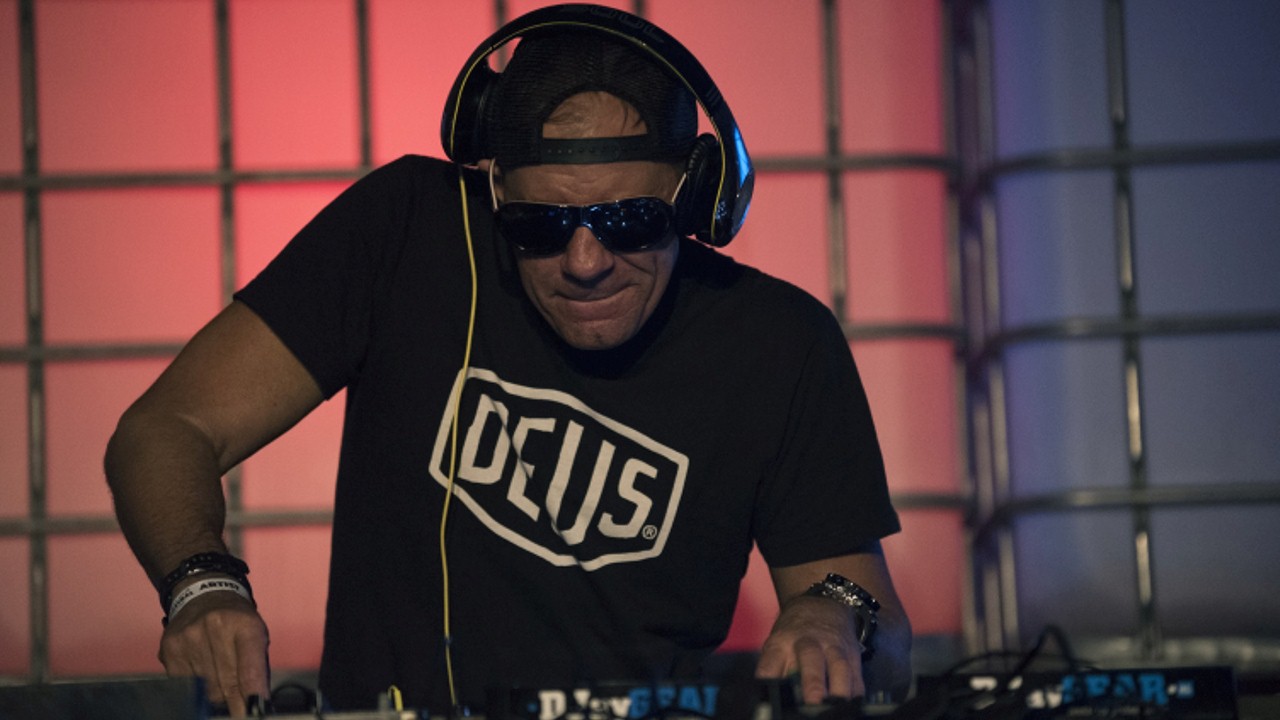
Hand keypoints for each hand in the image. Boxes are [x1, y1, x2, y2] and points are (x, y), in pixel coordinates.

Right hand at [159, 589, 270, 716]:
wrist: (204, 594)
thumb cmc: (236, 620)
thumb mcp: (255, 633)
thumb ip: (256, 667)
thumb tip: (256, 703)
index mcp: (245, 624)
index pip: (250, 667)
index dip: (253, 694)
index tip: (254, 711)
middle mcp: (216, 627)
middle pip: (227, 682)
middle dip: (235, 704)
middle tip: (239, 714)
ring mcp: (190, 638)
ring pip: (205, 687)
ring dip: (215, 700)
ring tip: (223, 703)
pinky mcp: (170, 648)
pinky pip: (184, 683)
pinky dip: (196, 692)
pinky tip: (203, 690)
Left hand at [755, 594, 864, 704]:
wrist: (821, 603)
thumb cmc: (794, 632)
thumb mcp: (776, 644)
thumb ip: (775, 670)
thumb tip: (773, 695)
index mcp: (782, 642)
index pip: (770, 660)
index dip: (769, 675)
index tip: (771, 691)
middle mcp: (807, 642)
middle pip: (810, 659)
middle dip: (813, 682)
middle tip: (813, 702)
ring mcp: (832, 646)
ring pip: (839, 666)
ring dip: (840, 688)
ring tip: (837, 703)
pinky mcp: (851, 654)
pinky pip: (856, 676)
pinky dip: (855, 692)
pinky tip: (852, 703)